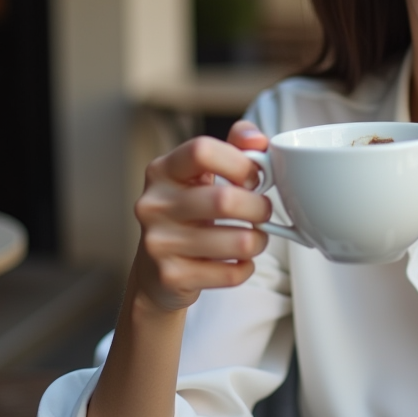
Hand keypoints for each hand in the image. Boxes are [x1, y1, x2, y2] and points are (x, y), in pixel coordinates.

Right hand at [132, 121, 272, 312]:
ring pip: (238, 241)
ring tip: (255, 238)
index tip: (254, 177)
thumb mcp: (202, 173)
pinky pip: (232, 273)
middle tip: (263, 212)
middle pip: (225, 200)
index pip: (202, 151)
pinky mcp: (172, 276)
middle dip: (259, 208)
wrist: (154, 270)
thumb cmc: (188, 213)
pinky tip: (238, 261)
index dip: (239, 162)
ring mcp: (159, 242)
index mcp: (162, 171)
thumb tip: (258, 140)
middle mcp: (153, 204)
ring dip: (259, 241)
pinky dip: (246, 267)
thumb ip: (234, 147)